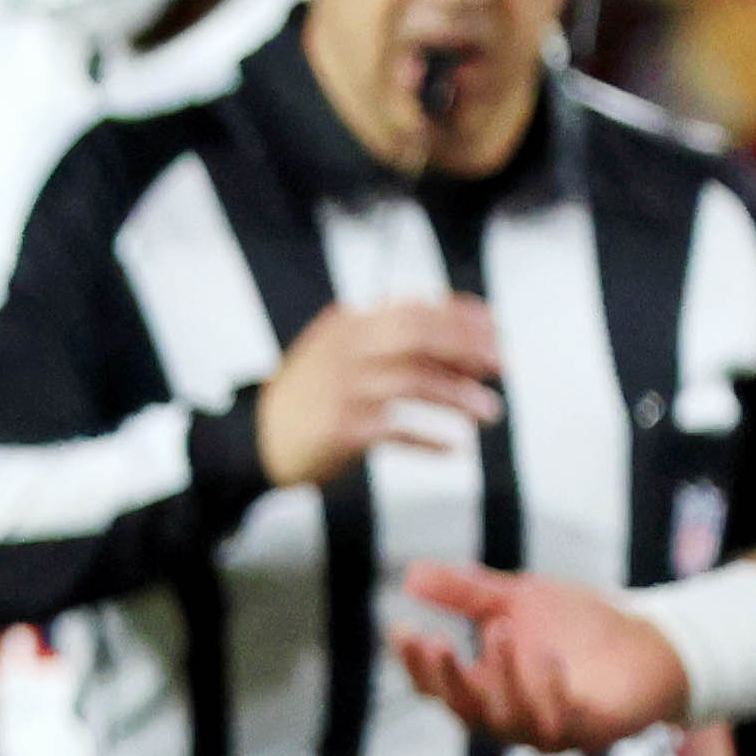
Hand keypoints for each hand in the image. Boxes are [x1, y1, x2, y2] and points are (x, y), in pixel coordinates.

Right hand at [251, 294, 499, 488]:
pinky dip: (429, 440)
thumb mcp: (344, 355)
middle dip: (468, 348)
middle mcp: (345, 350)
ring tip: (488, 412)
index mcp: (348, 326)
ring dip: (459, 397)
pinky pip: (398, 430)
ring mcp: (342, 389)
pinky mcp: (342, 428)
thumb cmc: (312, 399)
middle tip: (502, 366)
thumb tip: (469, 344)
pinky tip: (450, 448)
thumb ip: (393, 344)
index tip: (496, 331)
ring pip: (415, 382)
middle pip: (418, 336)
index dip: (463, 317)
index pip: (415, 308)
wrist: (253, 440)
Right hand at [393, 557, 686, 754]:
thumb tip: (412, 574)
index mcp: (485, 689)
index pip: (434, 687)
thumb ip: (468, 593)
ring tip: (501, 628)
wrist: (654, 641)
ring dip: (501, 677)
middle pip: (461, 710)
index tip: (400, 627)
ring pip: (507, 721)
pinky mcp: (589, 732)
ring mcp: (547, 730)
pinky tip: (547, 656)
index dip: (412, 662)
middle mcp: (508, 718)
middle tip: (434, 640)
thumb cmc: (580, 624)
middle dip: (444, 677)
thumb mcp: (518, 598)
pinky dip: (549, 692)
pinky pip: (560, 724)